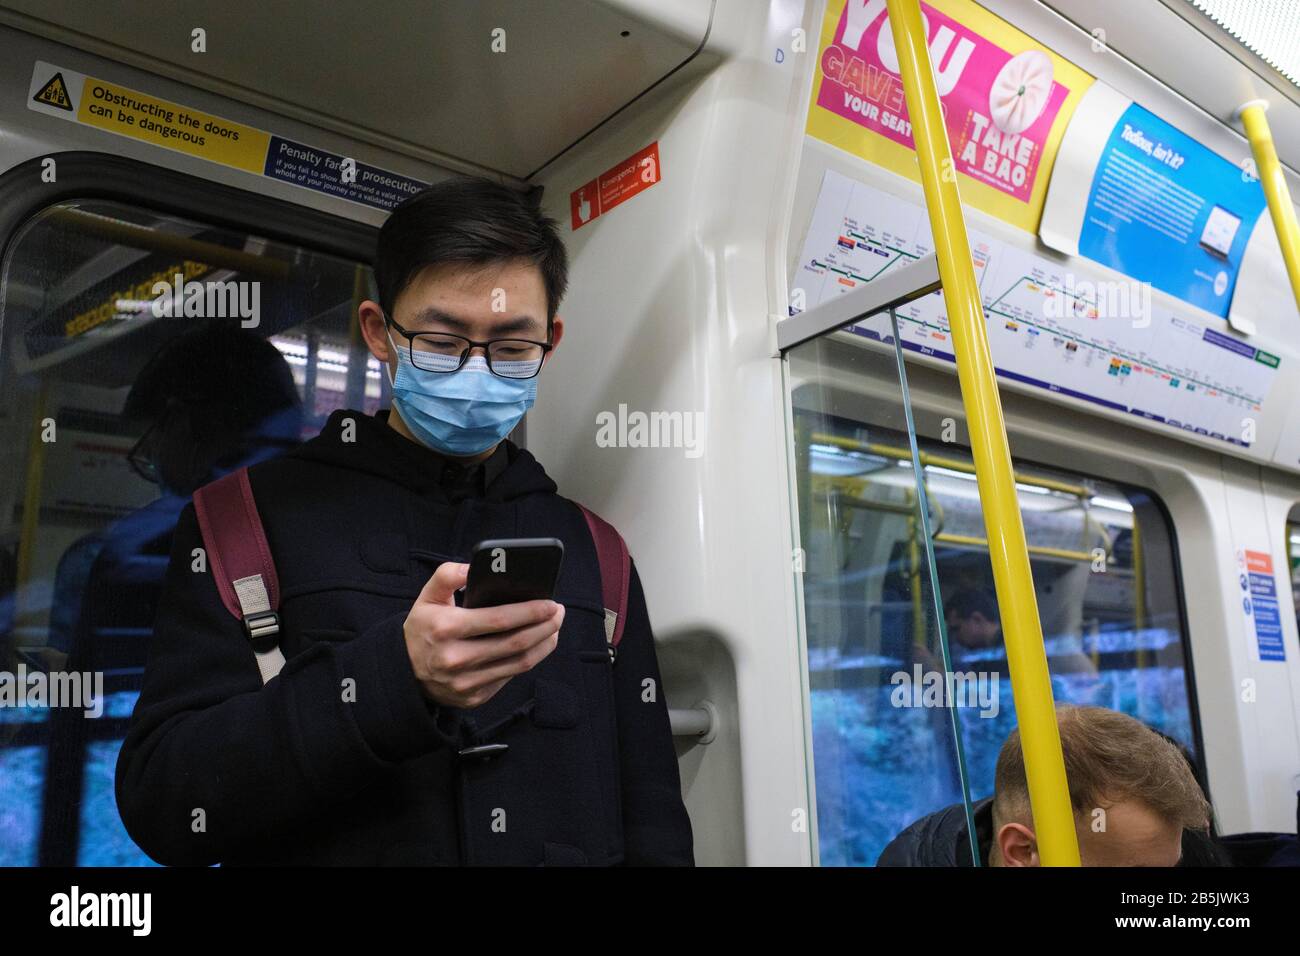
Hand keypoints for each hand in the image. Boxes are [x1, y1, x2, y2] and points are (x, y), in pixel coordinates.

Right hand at [402, 561, 563, 708]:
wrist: (403, 673)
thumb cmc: (422, 629)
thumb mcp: (426, 597)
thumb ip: (447, 575)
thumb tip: (474, 567)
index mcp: (446, 629)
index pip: (499, 620)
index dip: (530, 611)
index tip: (551, 603)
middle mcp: (456, 659)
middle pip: (515, 643)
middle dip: (545, 626)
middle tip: (559, 613)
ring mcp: (465, 682)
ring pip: (519, 664)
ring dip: (544, 644)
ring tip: (554, 628)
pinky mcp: (473, 698)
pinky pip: (509, 677)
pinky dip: (528, 660)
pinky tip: (537, 645)